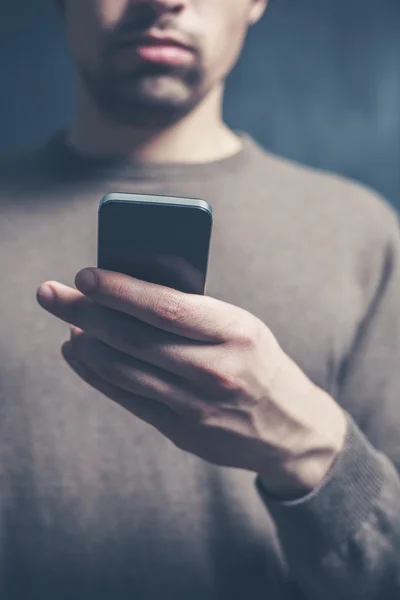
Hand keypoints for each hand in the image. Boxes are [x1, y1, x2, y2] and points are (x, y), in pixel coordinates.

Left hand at [37, 268, 346, 498]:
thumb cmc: (259, 363)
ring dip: (85, 343)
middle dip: (84, 312)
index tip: (85, 275)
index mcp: (236, 332)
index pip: (167, 307)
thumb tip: (129, 293)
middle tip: (51, 294)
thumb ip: (193, 314)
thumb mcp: (241, 327)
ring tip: (67, 323)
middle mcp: (216, 370)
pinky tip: (80, 353)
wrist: (290, 429)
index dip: (121, 291)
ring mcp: (197, 406)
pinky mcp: (183, 431)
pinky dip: (97, 373)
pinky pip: (128, 397)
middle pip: (134, 338)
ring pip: (123, 370)